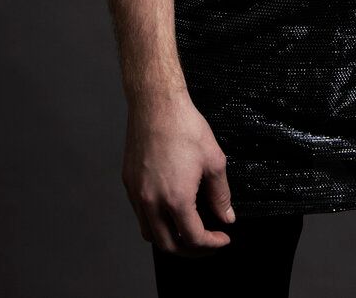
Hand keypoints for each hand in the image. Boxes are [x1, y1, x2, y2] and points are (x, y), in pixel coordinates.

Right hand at [122, 87, 235, 255]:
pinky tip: (170, 209)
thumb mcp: (214, 161)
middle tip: (207, 241)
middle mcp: (151, 202)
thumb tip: (226, 216)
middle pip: (169, 245)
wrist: (157, 104)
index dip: (212, 244)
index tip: (222, 238)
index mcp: (175, 200)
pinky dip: (156, 221)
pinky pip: (141, 214)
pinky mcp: (129, 183)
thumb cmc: (185, 127)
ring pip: (150, 233)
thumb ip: (221, 195)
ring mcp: (137, 194)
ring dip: (170, 238)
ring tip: (188, 229)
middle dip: (192, 250)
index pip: (194, 239)